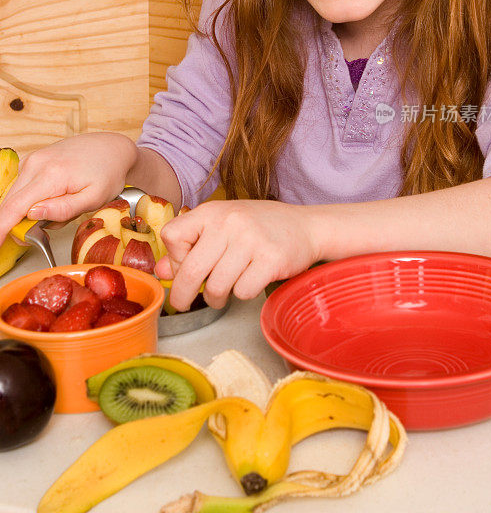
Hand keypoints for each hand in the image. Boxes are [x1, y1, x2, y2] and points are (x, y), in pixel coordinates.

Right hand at [0, 133, 137, 244]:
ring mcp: (33, 159)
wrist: (112, 148)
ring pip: (15, 196)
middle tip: (50, 225)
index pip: (13, 208)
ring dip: (30, 210)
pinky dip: (33, 198)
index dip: (1, 229)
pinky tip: (55, 196)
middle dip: (22, 223)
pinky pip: (23, 187)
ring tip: (61, 204)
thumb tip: (32, 215)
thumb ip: (63, 209)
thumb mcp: (94, 198)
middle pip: (10, 203)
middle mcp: (36, 163)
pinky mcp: (33, 159)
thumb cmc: (108, 173)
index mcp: (51, 175)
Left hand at [154, 199, 320, 310]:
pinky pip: (242, 291)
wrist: (306, 226)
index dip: (175, 257)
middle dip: (183, 294)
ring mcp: (251, 240)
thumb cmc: (259, 227)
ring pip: (216, 286)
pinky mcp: (271, 259)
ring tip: (223, 292)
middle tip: (184, 303)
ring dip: (215, 298)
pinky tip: (249, 282)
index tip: (185, 264)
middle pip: (191, 269)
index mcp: (213, 211)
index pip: (172, 236)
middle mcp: (230, 222)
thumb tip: (161, 271)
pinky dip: (242, 293)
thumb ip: (191, 245)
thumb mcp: (222, 227)